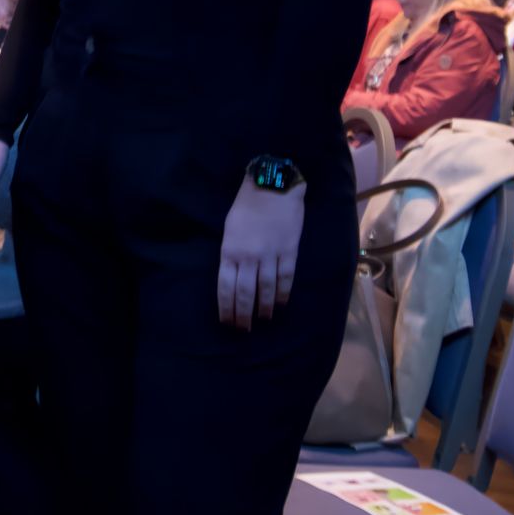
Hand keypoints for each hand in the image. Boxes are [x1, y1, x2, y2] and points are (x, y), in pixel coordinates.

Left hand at [218, 178, 305, 331]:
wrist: (272, 185)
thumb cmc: (246, 205)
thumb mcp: (229, 229)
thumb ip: (231, 253)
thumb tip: (232, 276)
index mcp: (229, 251)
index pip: (225, 287)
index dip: (226, 308)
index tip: (227, 322)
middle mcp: (248, 257)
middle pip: (244, 294)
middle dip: (243, 315)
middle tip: (243, 329)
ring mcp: (270, 256)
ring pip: (265, 290)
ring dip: (263, 309)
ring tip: (262, 320)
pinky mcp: (288, 252)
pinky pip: (285, 279)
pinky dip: (281, 295)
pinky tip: (279, 304)